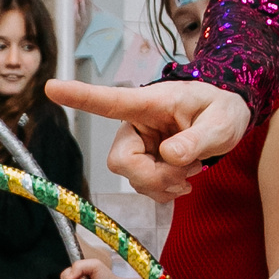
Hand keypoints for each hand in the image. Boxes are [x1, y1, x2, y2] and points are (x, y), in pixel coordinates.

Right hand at [45, 77, 250, 201]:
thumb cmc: (222, 108)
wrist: (227, 120)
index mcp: (148, 104)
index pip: (109, 101)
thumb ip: (198, 139)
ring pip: (133, 180)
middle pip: (121, 162)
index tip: (51, 86)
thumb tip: (170, 156)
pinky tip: (182, 180)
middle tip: (187, 174)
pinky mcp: (144, 164)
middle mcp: (134, 125)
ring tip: (191, 169)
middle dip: (153, 177)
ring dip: (165, 184)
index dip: (80, 97)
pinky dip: (165, 192)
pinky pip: (144, 190)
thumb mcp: (221, 121)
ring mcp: (138, 147)